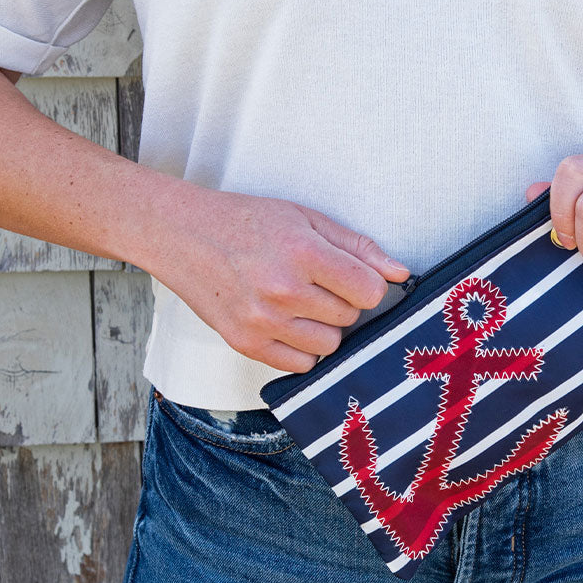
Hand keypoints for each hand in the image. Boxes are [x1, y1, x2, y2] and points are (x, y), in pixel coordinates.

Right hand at [147, 187, 410, 372]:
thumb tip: (401, 273)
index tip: (350, 275)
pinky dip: (301, 349)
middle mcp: (284, 290)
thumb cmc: (245, 221)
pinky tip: (285, 322)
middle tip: (313, 281)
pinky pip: (301, 365)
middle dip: (341, 301)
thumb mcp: (305, 218)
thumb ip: (357, 246)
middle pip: (350, 317)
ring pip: (330, 345)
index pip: (370, 291)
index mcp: (303, 253)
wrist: (181, 234)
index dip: (366, 283)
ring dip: (323, 326)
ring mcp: (263, 322)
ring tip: (298, 301)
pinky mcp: (245, 343)